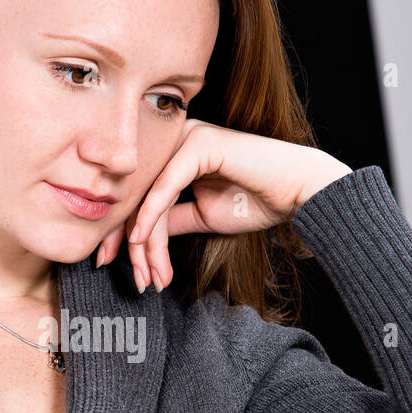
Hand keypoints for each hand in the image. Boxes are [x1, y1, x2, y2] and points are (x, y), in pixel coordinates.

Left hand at [96, 119, 351, 290]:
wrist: (297, 191)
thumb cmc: (257, 200)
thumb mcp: (201, 215)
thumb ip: (170, 219)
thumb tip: (139, 237)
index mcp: (175, 152)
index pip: (138, 193)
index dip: (122, 230)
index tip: (113, 262)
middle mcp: (176, 140)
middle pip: (137, 194)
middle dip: (126, 240)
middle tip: (128, 275)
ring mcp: (186, 138)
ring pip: (148, 195)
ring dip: (145, 241)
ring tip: (149, 273)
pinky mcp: (198, 144)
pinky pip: (165, 186)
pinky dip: (151, 217)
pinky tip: (143, 242)